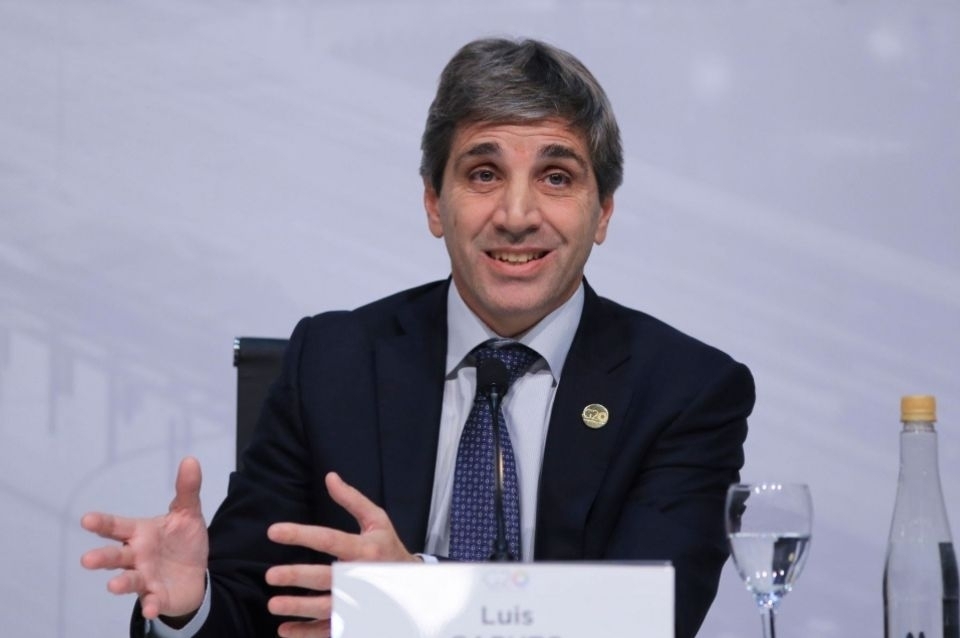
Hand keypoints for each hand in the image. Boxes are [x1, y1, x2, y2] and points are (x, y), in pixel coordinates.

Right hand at [80, 456, 208, 619]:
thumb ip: (187, 490)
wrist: (194, 574)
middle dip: (102, 557)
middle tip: (87, 560)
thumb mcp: (187, 513)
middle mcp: (136, 556)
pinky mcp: (156, 596)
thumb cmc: (181, 541)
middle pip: (115, 555)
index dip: (102, 523)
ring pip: (129, 580)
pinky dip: (151, 605)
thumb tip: (190, 460)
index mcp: (140, 533)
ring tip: (113, 585)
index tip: (86, 519)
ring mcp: (144, 577)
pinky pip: (152, 601)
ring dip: (120, 583)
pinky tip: (151, 609)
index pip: (117, 526)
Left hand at [265, 472, 419, 637]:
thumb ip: (352, 500)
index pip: (330, 539)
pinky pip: (328, 630)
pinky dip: (306, 633)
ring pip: (326, 608)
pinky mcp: (356, 620)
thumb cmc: (389, 547)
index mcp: (366, 549)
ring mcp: (360, 602)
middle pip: (326, 577)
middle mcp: (362, 576)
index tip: (274, 531)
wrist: (414, 583)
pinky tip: (284, 630)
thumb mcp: (377, 520)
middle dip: (298, 577)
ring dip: (299, 608)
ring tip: (273, 605)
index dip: (301, 535)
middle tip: (271, 575)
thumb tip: (329, 477)